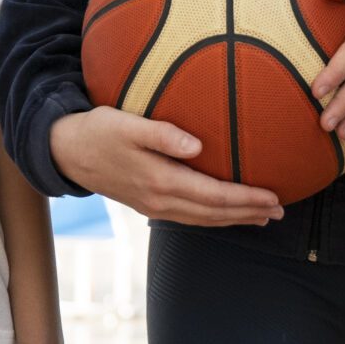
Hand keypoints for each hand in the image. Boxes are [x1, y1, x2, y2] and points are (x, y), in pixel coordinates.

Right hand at [51, 106, 282, 225]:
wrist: (65, 152)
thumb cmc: (98, 131)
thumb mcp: (127, 124)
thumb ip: (162, 133)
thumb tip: (197, 145)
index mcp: (160, 180)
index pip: (214, 195)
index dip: (246, 198)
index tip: (273, 196)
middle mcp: (160, 200)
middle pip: (214, 213)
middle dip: (249, 212)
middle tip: (279, 211)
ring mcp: (154, 206)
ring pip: (203, 219)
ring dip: (235, 219)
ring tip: (262, 217)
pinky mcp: (148, 205)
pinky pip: (190, 217)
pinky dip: (214, 218)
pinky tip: (224, 214)